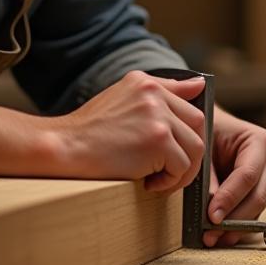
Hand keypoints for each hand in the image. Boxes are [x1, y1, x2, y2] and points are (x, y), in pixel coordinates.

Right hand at [53, 71, 205, 191]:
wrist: (65, 148)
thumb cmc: (89, 131)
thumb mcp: (123, 99)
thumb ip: (162, 91)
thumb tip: (200, 85)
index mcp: (145, 81)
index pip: (188, 100)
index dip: (187, 129)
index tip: (175, 145)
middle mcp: (153, 93)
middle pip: (198, 123)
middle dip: (188, 150)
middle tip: (167, 168)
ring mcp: (157, 115)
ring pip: (196, 147)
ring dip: (180, 170)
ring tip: (157, 178)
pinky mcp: (158, 140)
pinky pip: (182, 166)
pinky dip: (169, 182)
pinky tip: (147, 183)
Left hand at [203, 107, 265, 246]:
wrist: (207, 127)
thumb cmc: (204, 131)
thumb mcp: (203, 147)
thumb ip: (208, 177)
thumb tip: (212, 211)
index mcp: (259, 141)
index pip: (247, 176)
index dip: (230, 198)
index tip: (211, 216)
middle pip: (256, 197)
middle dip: (233, 218)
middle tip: (210, 233)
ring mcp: (265, 178)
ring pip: (255, 209)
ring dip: (233, 227)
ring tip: (210, 238)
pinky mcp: (257, 192)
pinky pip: (250, 213)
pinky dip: (235, 226)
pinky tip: (219, 236)